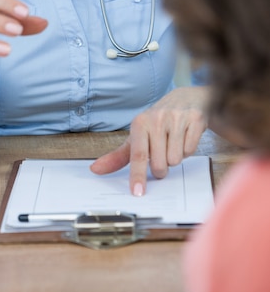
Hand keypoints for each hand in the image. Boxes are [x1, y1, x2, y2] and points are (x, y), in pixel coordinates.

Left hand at [90, 86, 209, 195]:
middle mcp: (157, 119)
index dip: (137, 175)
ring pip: (176, 160)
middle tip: (161, 153)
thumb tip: (95, 169)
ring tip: (173, 142)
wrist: (186, 99)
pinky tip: (185, 137)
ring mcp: (176, 118)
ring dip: (175, 157)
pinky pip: (191, 151)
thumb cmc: (158, 122)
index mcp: (140, 123)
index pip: (137, 155)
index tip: (137, 192)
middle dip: (161, 167)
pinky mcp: (195, 119)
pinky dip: (188, 150)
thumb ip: (119, 155)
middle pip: (159, 164)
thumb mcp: (138, 135)